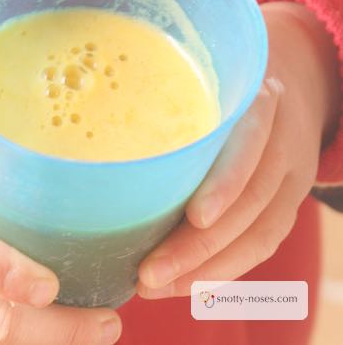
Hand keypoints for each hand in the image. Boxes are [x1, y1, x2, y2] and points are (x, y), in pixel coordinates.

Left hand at [136, 1, 339, 298]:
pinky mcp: (286, 204)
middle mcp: (281, 138)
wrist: (280, 90)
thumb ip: (150, 89)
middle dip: (200, 246)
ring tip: (154, 287)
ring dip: (207, 270)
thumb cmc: (213, 82)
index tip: (194, 217)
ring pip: (258, 233)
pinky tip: (185, 285)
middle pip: (251, 201)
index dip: (225, 183)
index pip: (249, 142)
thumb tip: (71, 106)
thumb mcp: (191, 72)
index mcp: (256, 98)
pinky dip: (224, 272)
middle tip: (147, 273)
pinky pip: (261, 245)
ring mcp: (289, 174)